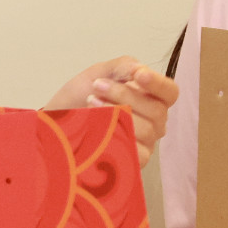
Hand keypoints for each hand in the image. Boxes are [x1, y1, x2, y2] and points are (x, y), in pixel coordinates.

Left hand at [43, 56, 179, 167]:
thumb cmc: (81, 95)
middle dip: (125, 95)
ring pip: (146, 130)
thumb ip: (122, 67)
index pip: (170, 92)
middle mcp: (153, 121)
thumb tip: (139, 69)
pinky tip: (96, 126)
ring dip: (117, 114)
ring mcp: (145, 142)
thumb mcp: (99, 73)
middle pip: (156, 110)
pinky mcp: (133, 160)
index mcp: (151, 98)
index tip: (138, 74)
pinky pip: (136, 151)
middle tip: (97, 85)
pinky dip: (115, 135)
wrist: (58, 117)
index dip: (158, 83)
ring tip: (90, 103)